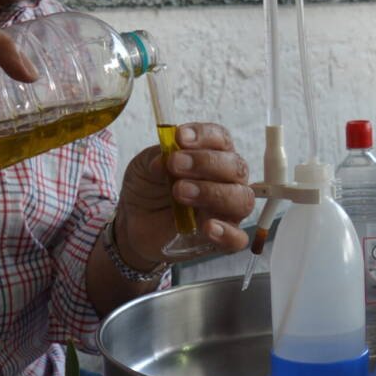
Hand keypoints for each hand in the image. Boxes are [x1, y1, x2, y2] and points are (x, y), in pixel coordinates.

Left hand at [114, 122, 254, 265]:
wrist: (134, 224)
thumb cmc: (147, 189)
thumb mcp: (143, 167)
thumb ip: (155, 158)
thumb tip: (165, 158)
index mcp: (212, 156)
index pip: (221, 139)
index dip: (205, 136)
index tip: (180, 137)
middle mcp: (227, 181)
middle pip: (236, 167)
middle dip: (206, 163)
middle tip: (175, 165)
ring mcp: (227, 210)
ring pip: (242, 199)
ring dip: (213, 193)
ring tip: (180, 192)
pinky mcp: (222, 238)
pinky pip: (238, 238)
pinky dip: (227, 233)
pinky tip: (207, 227)